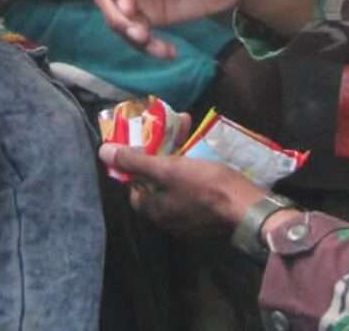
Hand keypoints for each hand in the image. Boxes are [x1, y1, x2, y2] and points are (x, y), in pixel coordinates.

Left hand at [99, 143, 267, 237]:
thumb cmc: (204, 186)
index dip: (137, 162)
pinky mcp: (206, 214)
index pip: (134, 185)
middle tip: (169, 131)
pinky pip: (192, 188)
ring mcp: (187, 218)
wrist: (245, 206)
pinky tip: (202, 151)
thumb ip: (134, 161)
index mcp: (153, 210)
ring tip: (187, 130)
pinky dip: (193, 168)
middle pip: (155, 182)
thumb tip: (103, 152)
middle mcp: (166, 219)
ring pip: (175, 183)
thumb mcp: (167, 169)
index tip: (146, 142)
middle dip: (161, 153)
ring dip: (178, 156)